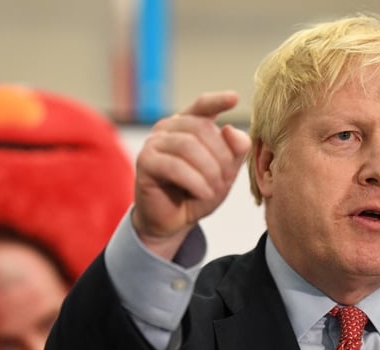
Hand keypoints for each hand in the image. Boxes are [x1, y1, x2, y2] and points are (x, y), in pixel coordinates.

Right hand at [132, 91, 251, 259]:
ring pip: (188, 146)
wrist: (173, 220)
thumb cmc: (198, 192)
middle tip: (225, 181)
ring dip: (208, 171)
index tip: (234, 98)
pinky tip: (203, 193)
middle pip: (201, 128)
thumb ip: (234, 151)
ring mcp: (154, 142)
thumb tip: (232, 130)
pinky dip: (195, 181)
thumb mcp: (224, 173)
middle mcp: (168, 128)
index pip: (202, 105)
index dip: (217, 100)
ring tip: (214, 190)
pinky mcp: (144, 162)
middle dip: (220, 157)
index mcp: (188, 125)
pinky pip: (174, 166)